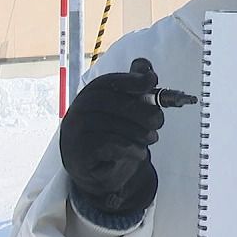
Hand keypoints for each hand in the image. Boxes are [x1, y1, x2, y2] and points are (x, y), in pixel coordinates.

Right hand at [60, 58, 164, 221]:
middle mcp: (80, 108)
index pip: (110, 82)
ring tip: (151, 139)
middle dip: (145, 112)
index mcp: (90, 94)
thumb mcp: (125, 109)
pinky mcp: (80, 151)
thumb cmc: (111, 133)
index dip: (133, 80)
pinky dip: (133, 149)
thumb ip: (135, 87)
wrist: (93, 169)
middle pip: (116, 104)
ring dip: (142, 134)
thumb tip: (146, 67)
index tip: (153, 81)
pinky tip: (139, 152)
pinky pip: (113, 146)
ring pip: (117, 127)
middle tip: (159, 122)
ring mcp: (77, 130)